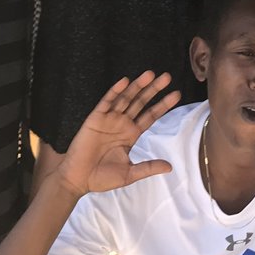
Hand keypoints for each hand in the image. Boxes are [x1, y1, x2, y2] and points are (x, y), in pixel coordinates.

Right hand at [55, 72, 178, 198]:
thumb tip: (170, 167)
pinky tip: (125, 81)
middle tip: (167, 77)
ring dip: (137, 86)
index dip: (162, 105)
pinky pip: (107, 102)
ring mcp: (109, 119)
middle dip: (153, 90)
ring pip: (126, 98)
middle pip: (141, 102)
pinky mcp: (95, 118)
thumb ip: (148, 167)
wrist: (78, 180)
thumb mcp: (129, 173)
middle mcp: (122, 124)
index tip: (176, 94)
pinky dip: (115, 91)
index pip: (150, 116)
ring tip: (150, 74)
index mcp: (131, 134)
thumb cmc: (102, 178)